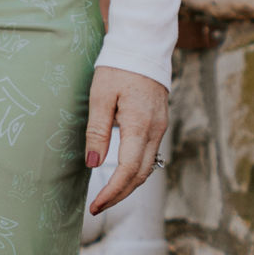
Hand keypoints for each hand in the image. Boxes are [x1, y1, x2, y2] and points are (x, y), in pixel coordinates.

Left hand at [83, 66, 168, 216]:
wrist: (143, 47)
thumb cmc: (117, 68)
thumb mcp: (100, 97)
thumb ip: (97, 132)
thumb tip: (92, 163)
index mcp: (140, 125)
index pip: (129, 170)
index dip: (112, 192)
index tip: (96, 205)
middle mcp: (155, 130)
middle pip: (141, 175)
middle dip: (120, 195)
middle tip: (98, 207)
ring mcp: (161, 127)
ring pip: (148, 168)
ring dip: (128, 186)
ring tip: (107, 196)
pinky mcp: (160, 123)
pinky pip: (150, 155)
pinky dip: (136, 171)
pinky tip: (121, 176)